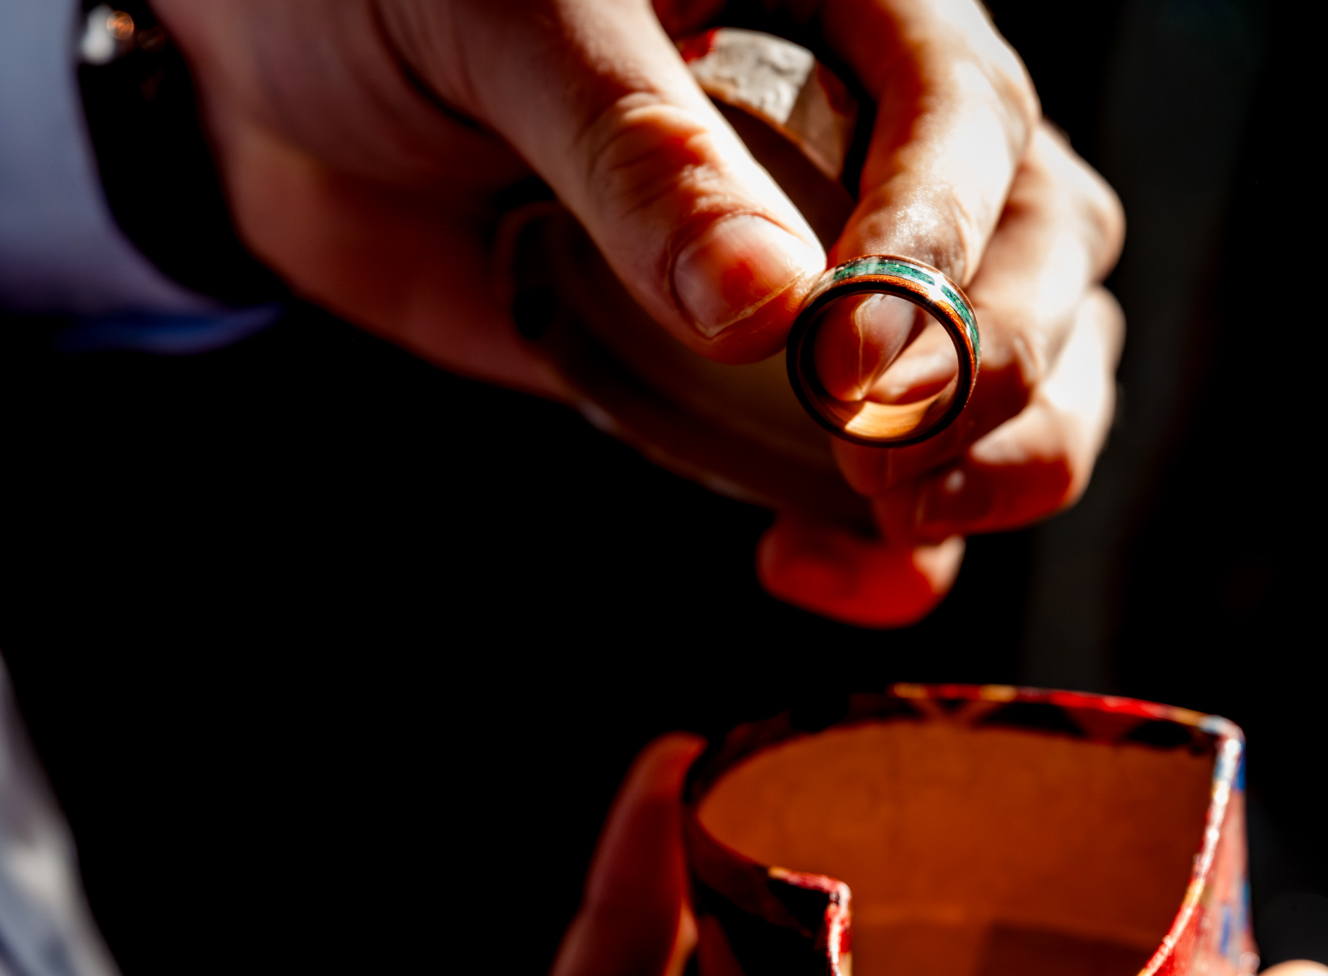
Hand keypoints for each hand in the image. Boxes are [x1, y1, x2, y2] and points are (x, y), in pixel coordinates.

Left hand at [157, 1, 1122, 627]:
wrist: (287, 87)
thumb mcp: (504, 26)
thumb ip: (635, 152)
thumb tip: (772, 312)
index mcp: (843, 0)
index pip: (966, 113)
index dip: (940, 238)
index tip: (862, 357)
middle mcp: (873, 130)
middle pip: (1040, 246)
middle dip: (1001, 365)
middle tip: (895, 457)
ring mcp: (835, 265)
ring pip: (1016, 362)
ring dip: (1002, 461)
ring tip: (900, 520)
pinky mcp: (769, 380)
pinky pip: (883, 469)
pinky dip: (889, 545)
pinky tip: (820, 566)